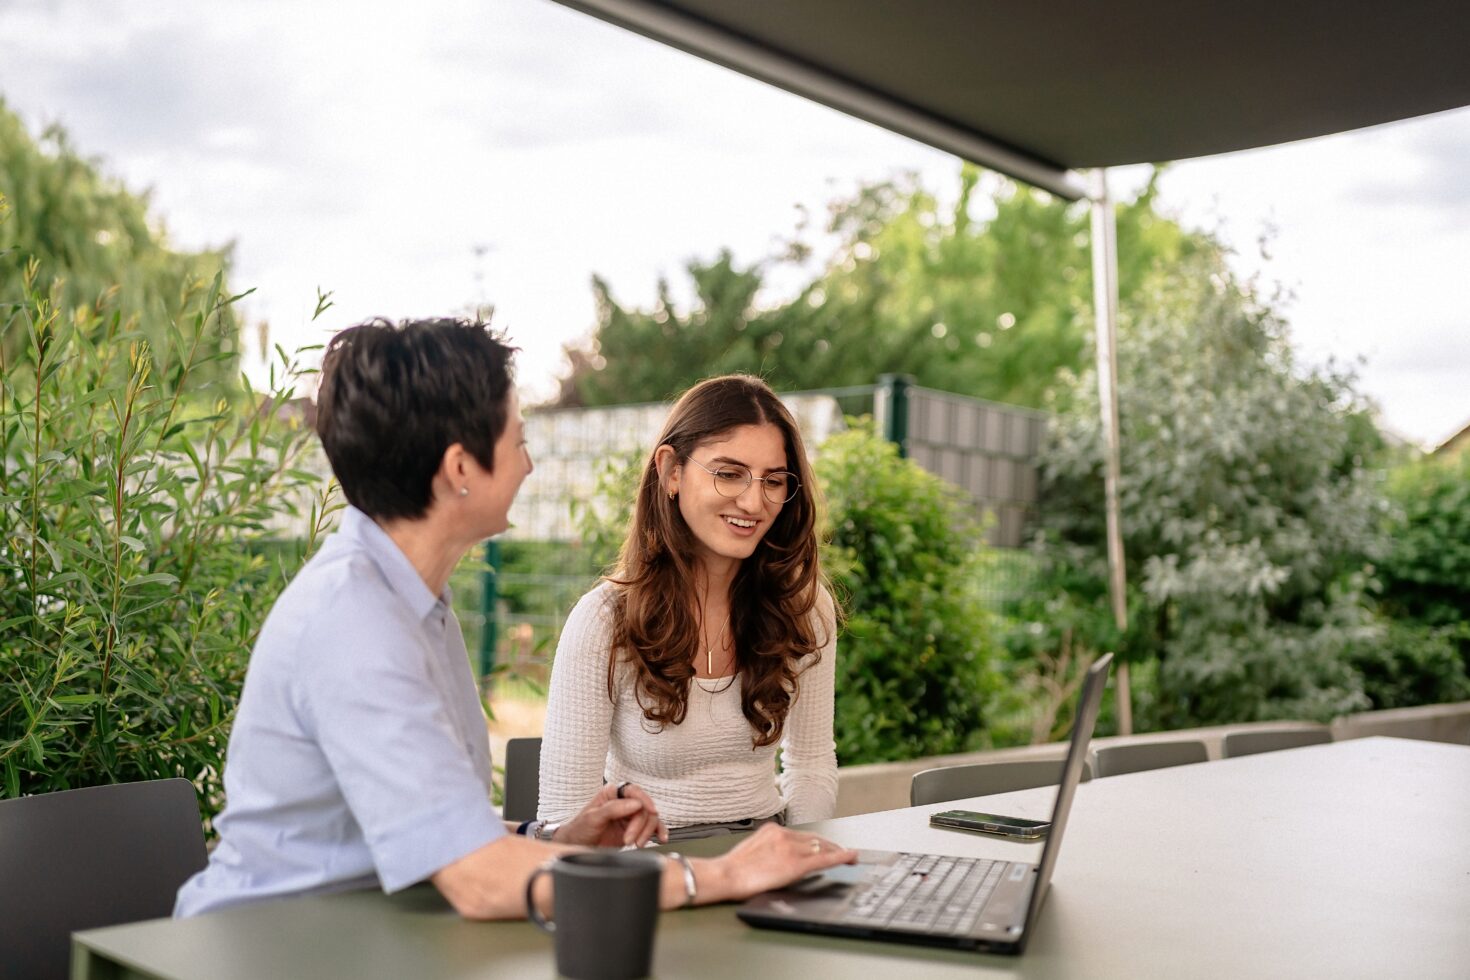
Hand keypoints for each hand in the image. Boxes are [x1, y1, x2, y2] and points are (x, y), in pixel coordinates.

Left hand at [555, 780, 668, 847]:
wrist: (576, 849)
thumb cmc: (579, 830)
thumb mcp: (592, 818)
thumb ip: (612, 809)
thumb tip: (635, 803)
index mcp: (612, 794)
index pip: (633, 791)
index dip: (644, 799)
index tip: (651, 810)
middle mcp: (623, 803)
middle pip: (644, 808)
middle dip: (640, 825)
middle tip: (630, 839)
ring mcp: (629, 817)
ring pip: (650, 819)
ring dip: (647, 832)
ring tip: (637, 844)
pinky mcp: (634, 830)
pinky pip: (652, 828)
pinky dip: (658, 833)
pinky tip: (661, 839)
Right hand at [707, 824, 857, 901]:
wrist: (726, 875)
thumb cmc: (734, 868)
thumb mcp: (754, 849)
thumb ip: (771, 848)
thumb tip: (782, 857)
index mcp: (773, 830)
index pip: (804, 835)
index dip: (820, 841)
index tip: (829, 845)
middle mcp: (784, 835)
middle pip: (816, 839)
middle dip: (833, 846)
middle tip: (845, 852)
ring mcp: (791, 848)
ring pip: (822, 847)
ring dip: (837, 852)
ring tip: (850, 857)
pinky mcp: (795, 863)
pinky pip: (823, 859)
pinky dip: (840, 857)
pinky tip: (851, 857)